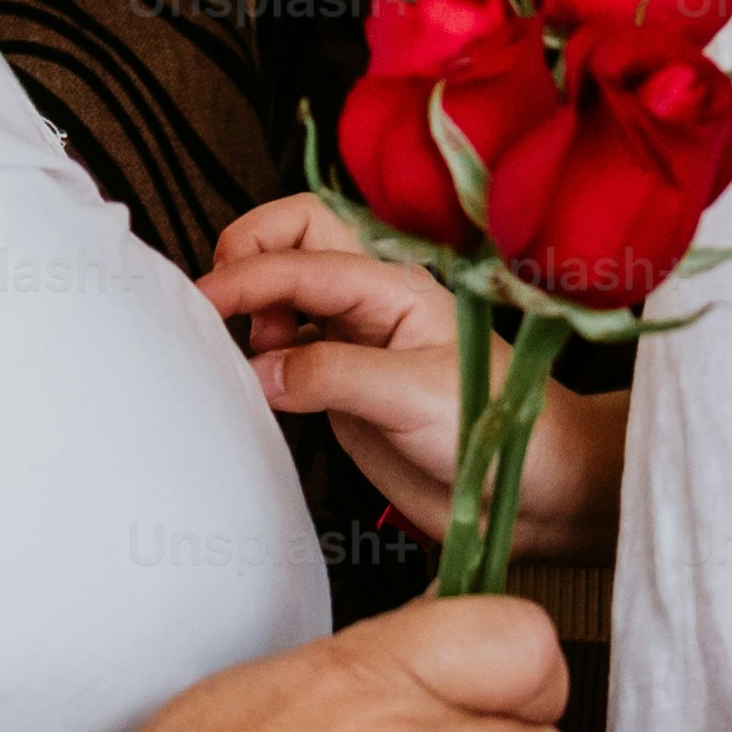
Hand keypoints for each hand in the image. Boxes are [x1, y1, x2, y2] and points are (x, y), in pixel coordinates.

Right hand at [201, 195, 621, 555]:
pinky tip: (254, 386)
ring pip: (284, 296)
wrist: (528, 490)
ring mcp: (352, 345)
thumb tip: (257, 370)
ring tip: (247, 358)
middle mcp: (369, 304)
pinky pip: (284, 355)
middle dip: (247, 257)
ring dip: (251, 311)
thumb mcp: (413, 396)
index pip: (301, 255)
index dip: (246, 274)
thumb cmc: (493, 427)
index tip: (203, 304)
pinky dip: (256, 359)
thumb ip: (331, 375)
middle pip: (293, 240)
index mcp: (394, 286)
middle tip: (218, 308)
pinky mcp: (341, 390)